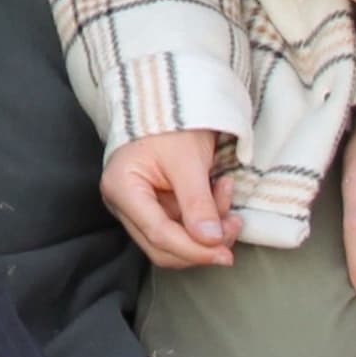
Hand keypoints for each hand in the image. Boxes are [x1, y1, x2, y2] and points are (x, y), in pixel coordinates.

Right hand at [101, 128, 237, 268]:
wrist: (170, 102)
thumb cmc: (171, 124)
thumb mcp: (187, 161)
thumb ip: (198, 203)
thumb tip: (211, 242)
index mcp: (122, 189)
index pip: (158, 234)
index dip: (194, 250)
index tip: (225, 254)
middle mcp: (124, 204)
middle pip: (163, 247)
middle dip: (202, 243)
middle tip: (234, 225)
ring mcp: (139, 208)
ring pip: (176, 241)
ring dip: (208, 231)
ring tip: (228, 194)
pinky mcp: (156, 207)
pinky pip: (184, 227)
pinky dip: (207, 218)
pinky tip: (221, 191)